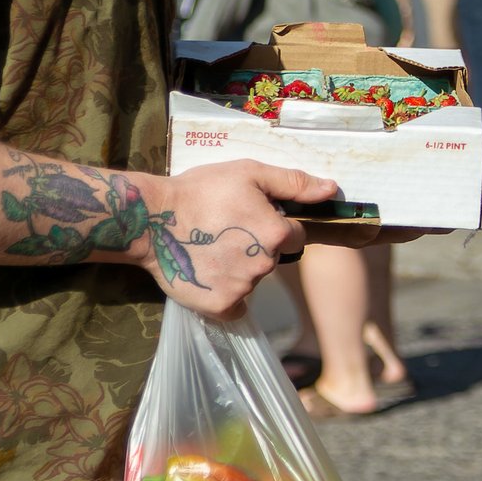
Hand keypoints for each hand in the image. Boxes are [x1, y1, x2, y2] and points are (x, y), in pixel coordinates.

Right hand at [148, 160, 333, 318]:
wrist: (150, 219)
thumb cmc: (200, 190)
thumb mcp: (249, 174)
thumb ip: (293, 183)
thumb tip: (331, 189)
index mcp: (277, 233)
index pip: (297, 235)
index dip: (277, 225)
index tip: (251, 217)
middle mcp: (266, 265)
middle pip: (275, 257)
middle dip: (259, 246)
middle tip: (227, 231)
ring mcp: (243, 288)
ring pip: (254, 279)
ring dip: (240, 267)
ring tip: (211, 248)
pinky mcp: (221, 306)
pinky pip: (235, 305)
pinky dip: (226, 294)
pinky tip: (209, 273)